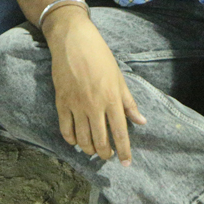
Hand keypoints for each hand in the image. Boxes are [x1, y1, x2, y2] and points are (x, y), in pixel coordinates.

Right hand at [45, 10, 145, 164]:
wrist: (73, 40)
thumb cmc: (100, 56)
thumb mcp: (119, 77)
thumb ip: (129, 103)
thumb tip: (141, 122)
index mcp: (112, 98)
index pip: (120, 133)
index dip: (124, 151)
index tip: (126, 163)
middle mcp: (94, 105)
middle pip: (100, 141)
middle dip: (106, 154)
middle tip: (108, 156)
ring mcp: (76, 105)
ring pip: (82, 139)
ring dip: (89, 149)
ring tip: (94, 150)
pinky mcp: (61, 102)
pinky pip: (65, 129)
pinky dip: (71, 140)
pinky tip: (76, 141)